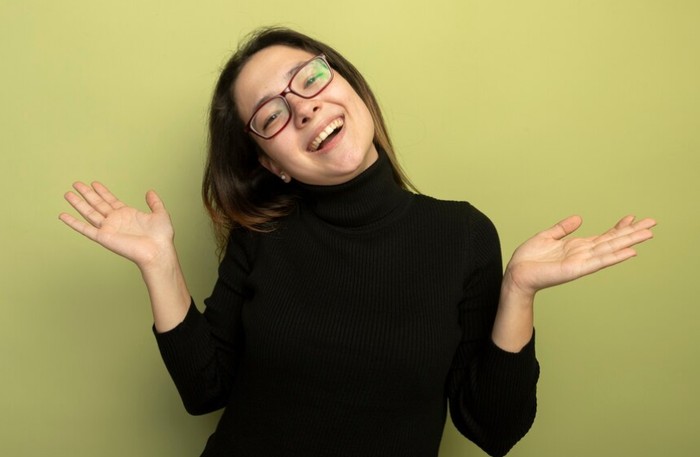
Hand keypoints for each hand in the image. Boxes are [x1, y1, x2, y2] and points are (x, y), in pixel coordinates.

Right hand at [59, 182, 175, 270]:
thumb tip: (150, 192)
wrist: (158, 251)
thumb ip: (155, 202)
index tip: (94, 183)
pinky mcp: (103, 237)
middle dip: (87, 194)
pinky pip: (85, 229)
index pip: (111, 200)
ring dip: (78, 204)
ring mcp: (108, 228)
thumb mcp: (160, 214)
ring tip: (68, 194)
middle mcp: (116, 220)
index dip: (102, 191)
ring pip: (89, 213)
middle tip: (76, 183)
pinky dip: (73, 223)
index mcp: (127, 214)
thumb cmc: (161, 237)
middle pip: (97, 204)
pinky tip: (63, 215)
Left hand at [504, 215, 655, 297]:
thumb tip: (578, 218)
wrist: (516, 273)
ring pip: (610, 249)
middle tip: (652, 222)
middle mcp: (583, 254)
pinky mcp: (576, 269)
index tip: (633, 217)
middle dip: (632, 232)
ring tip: (648, 233)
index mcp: (577, 246)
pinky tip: (630, 252)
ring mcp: (582, 262)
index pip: (603, 236)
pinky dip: (615, 256)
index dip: (618, 227)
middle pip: (613, 241)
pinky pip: (599, 261)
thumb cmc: (529, 258)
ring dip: (630, 242)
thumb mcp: (547, 236)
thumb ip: (562, 228)